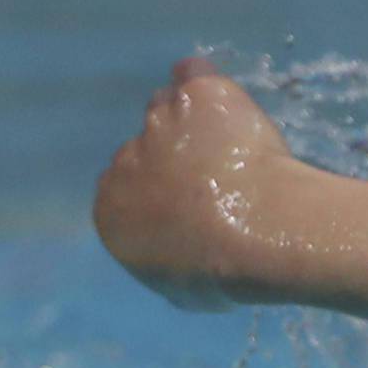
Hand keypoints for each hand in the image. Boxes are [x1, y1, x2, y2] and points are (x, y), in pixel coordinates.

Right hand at [92, 59, 314, 310]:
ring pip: (169, 110)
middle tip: (224, 175)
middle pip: (147, 146)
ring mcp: (157, 126)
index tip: (197, 200)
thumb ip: (170, 267)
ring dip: (195, 121)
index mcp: (112, 212)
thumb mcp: (185, 290)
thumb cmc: (223, 273)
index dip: (165, 191)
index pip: (129, 190)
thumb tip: (177, 266)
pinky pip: (194, 77)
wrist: (255, 233)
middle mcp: (124, 163)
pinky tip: (226, 96)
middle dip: (179, 156)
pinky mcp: (195, 99)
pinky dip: (206, 81)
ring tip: (235, 141)